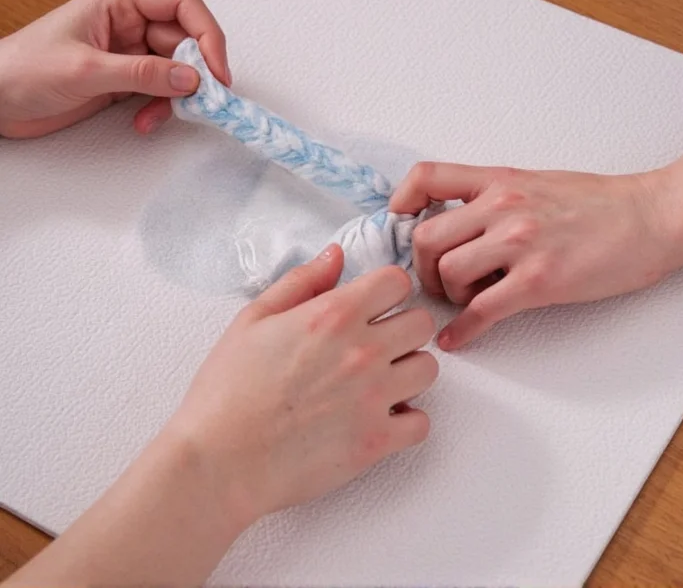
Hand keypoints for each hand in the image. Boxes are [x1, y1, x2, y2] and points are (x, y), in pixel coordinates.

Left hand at [0, 0, 229, 137]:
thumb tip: (190, 79)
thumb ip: (142, 74)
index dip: (206, 34)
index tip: (216, 70)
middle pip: (185, 41)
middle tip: (202, 100)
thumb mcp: (87, 70)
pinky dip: (160, 109)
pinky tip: (145, 122)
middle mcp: (127, 25)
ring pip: (176, 71)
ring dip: (176, 98)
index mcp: (118, 3)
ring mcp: (128, 55)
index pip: (180, 4)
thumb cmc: (23, 70)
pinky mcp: (125, 82)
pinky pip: (160, 92)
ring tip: (161, 115)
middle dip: (195, 73)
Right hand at [167, 244, 436, 530]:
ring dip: (408, 373)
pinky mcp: (376, 441)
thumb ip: (301, 282)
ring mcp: (373, 397)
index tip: (374, 306)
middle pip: (422, 323)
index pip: (397, 281)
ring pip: (428, 370)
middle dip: (403, 329)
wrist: (219, 462)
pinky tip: (379, 419)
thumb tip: (337, 255)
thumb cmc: (227, 391)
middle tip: (377, 346)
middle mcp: (362, 351)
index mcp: (332, 315)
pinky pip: (422, 423)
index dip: (386, 291)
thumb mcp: (253, 320)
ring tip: (378, 383)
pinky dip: (406, 422)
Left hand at [389, 163, 675, 349]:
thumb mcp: (537, 184)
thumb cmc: (600, 204)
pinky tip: (458, 339)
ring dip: (450, 295)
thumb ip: (495, 198)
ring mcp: (520, 243)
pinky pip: (481, 311)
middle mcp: (502, 207)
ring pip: (450, 274)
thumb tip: (460, 225)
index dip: (402, 202)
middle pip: (426, 238)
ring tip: (468, 300)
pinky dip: (462, 331)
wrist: (652, 217)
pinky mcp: (539, 280)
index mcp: (499, 181)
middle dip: (425, 267)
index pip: (427, 177)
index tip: (400, 223)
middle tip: (441, 281)